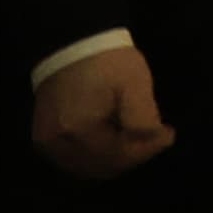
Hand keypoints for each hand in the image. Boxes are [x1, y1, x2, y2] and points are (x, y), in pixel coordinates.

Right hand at [31, 47, 175, 179]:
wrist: (72, 44)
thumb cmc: (106, 60)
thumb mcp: (134, 84)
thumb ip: (144, 119)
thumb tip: (156, 141)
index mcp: (77, 129)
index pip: (119, 154)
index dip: (148, 148)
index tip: (168, 134)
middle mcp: (56, 143)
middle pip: (103, 166)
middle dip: (134, 156)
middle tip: (155, 139)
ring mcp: (47, 143)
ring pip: (88, 168)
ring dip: (116, 160)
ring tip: (137, 140)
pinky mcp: (44, 139)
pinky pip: (73, 160)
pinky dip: (97, 158)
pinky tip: (115, 144)